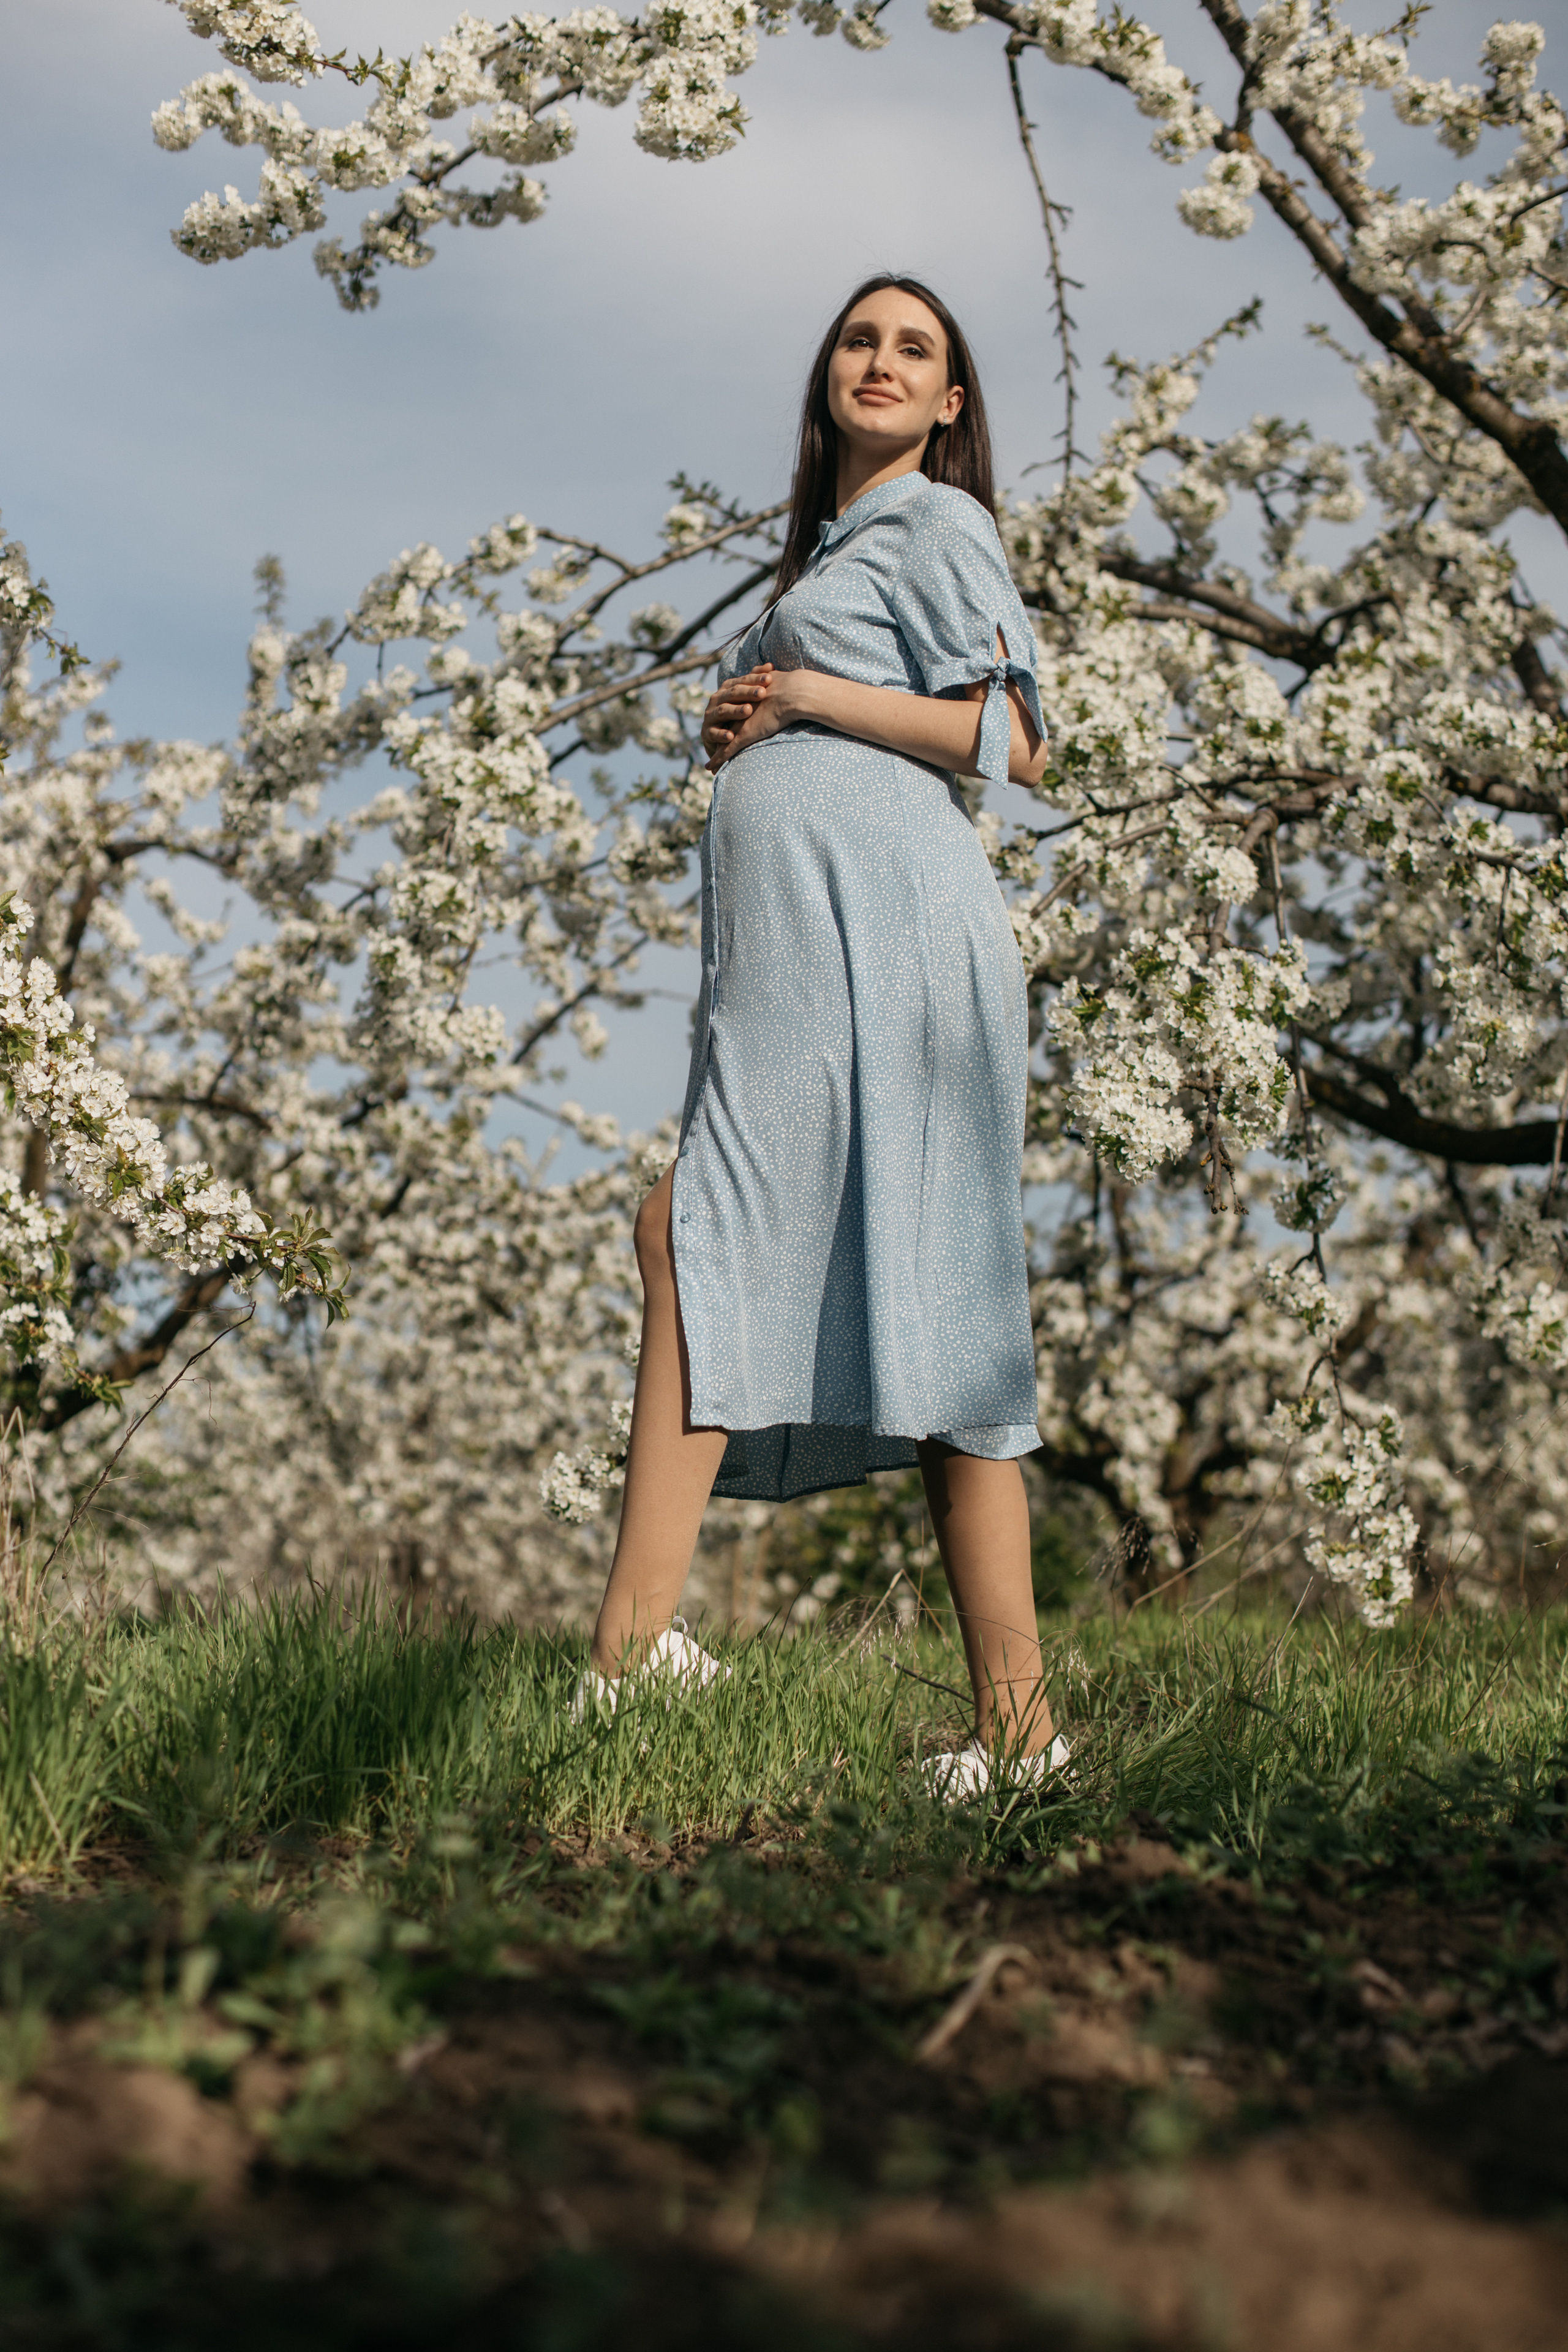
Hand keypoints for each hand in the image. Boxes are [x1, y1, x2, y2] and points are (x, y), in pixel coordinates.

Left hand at [705, 667, 826, 769]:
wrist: (793, 692)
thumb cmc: (791, 687)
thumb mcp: (773, 676)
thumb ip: (767, 674)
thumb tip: (772, 668)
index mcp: (745, 698)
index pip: (731, 710)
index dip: (727, 719)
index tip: (722, 726)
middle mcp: (739, 710)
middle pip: (723, 725)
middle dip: (717, 735)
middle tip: (710, 743)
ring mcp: (740, 723)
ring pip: (721, 740)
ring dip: (715, 751)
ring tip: (710, 761)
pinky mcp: (744, 736)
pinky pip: (727, 751)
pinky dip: (718, 760)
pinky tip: (711, 768)